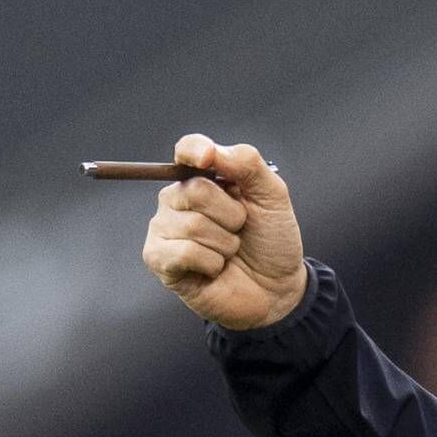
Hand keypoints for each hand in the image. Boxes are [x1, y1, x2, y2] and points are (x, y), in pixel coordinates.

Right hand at [141, 134, 307, 328]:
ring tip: (230, 251)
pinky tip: (215, 268)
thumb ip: (247, 164)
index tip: (207, 159)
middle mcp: (178, 199)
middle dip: (232, 215)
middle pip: (194, 190)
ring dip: (225, 243)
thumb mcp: (273, 196)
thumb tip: (211, 151)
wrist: (277, 286)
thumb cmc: (271, 240)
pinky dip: (212, 263)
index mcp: (205, 177)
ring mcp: (164, 228)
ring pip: (192, 225)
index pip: (188, 149)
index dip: (194, 150)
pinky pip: (183, 252)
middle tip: (240, 228)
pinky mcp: (159, 259)